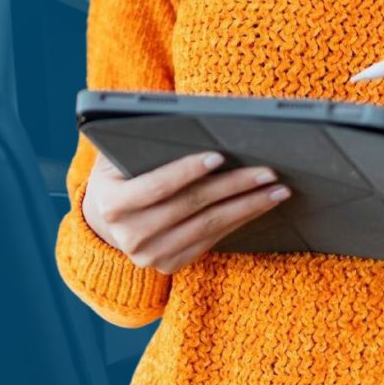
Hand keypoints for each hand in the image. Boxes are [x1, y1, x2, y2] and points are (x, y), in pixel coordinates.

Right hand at [82, 151, 289, 274]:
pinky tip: (259, 206)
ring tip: (276, 190)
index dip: (186, 171)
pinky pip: (211, 241)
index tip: (218, 156)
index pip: (156, 187)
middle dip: (233, 186)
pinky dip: (239, 221)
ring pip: (208, 227)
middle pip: (191, 207)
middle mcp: (128, 235)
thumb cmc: (120, 171)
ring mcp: (149, 255)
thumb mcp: (118, 152)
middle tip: (267, 172)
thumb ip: (141, 139)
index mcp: (111, 203)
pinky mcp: (169, 265)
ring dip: (247, 207)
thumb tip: (185, 119)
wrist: (107, 217)